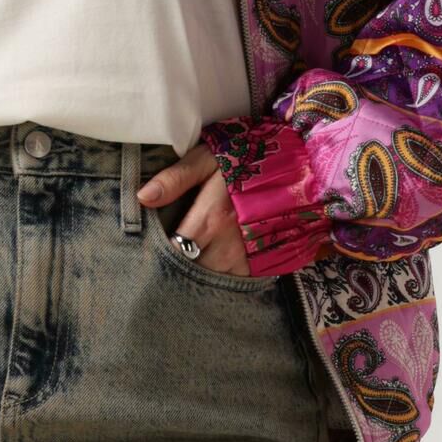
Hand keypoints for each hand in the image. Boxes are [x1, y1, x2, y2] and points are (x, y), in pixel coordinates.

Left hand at [135, 142, 255, 273]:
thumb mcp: (210, 158)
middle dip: (174, 271)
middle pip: (189, 274)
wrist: (299, 167)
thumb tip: (143, 197)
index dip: (155, 255)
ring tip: (186, 263)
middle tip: (161, 262)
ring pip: (211, 283)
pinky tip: (211, 265)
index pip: (172, 252)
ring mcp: (248, 260)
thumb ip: (176, 178)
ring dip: (196, 277)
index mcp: (211, 219)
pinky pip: (233, 283)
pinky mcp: (262, 266)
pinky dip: (220, 279)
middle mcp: (229, 247)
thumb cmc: (248, 158)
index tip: (146, 252)